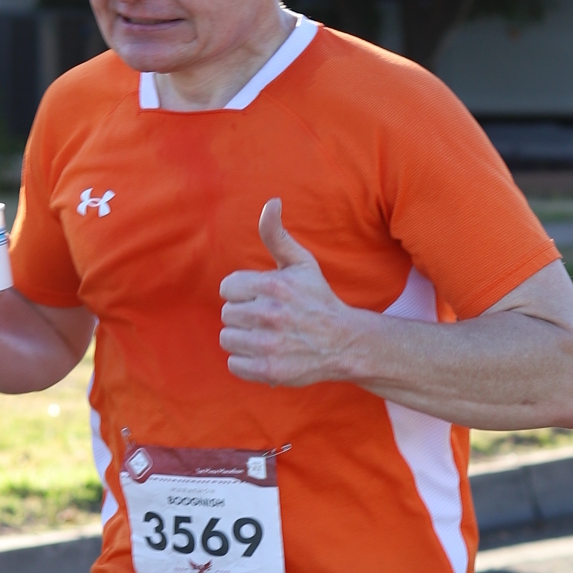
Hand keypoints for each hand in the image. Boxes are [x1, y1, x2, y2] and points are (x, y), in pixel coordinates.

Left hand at [218, 200, 363, 388]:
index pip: (227, 288)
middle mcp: (270, 315)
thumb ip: (277, 235)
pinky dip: (246, 361)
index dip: (243, 292)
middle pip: (227, 314)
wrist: (345, 343)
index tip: (263, 297)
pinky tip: (266, 353)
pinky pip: (234, 364)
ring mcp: (269, 345)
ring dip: (243, 338)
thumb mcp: (301, 263)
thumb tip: (271, 201)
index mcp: (274, 286)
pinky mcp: (269, 371)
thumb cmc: (318, 299)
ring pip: (228, 338)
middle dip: (245, 314)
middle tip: (268, 318)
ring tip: (266, 335)